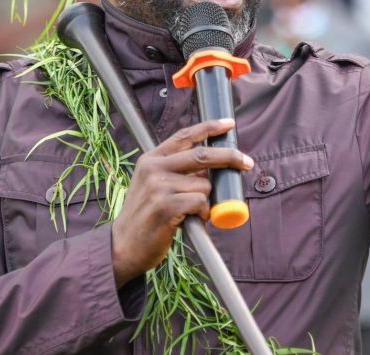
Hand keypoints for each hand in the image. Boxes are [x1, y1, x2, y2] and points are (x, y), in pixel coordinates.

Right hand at [110, 119, 253, 285]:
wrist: (123, 246)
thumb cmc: (145, 216)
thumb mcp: (153, 185)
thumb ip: (178, 171)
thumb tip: (213, 166)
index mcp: (151, 159)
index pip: (185, 135)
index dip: (210, 127)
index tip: (229, 124)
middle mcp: (153, 168)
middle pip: (202, 155)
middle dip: (230, 157)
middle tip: (247, 163)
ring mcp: (159, 187)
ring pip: (204, 185)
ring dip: (207, 200)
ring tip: (191, 212)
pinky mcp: (166, 206)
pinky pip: (201, 203)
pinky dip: (204, 213)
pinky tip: (191, 220)